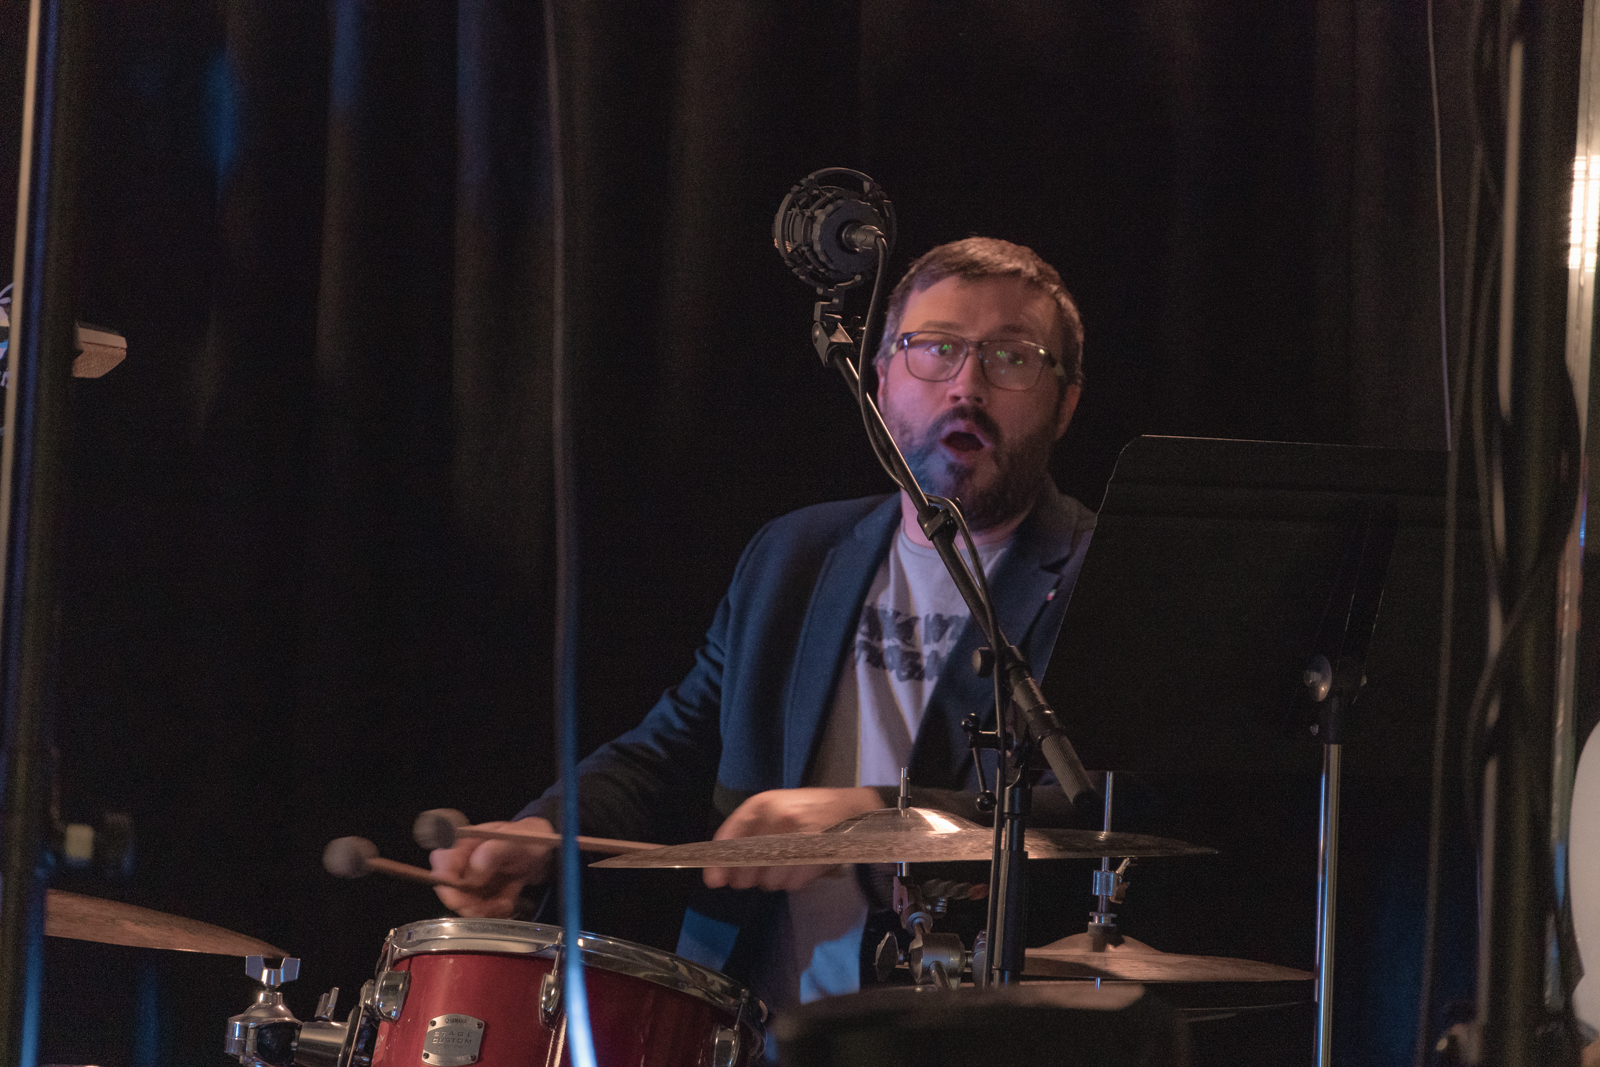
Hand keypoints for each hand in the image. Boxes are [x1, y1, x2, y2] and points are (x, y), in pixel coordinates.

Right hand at [430, 817, 555, 917]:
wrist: (546, 853)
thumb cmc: (530, 840)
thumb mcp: (516, 842)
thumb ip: (495, 851)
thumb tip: (475, 865)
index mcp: (467, 843)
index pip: (441, 860)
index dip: (444, 879)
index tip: (458, 894)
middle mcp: (465, 862)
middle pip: (449, 888)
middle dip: (466, 902)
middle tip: (485, 907)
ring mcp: (474, 880)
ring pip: (465, 904)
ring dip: (483, 909)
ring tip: (504, 903)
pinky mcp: (484, 894)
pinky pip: (481, 910)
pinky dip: (494, 912)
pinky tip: (507, 904)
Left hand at [703, 787, 880, 891]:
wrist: (852, 808)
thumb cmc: (807, 811)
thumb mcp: (775, 811)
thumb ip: (748, 837)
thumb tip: (722, 875)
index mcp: (761, 804)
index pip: (730, 837)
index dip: (720, 863)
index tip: (714, 881)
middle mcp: (776, 817)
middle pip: (748, 865)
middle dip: (750, 876)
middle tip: (762, 872)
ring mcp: (797, 834)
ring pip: (770, 878)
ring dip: (776, 880)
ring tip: (789, 864)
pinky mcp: (815, 852)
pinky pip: (792, 882)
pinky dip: (795, 881)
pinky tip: (802, 867)